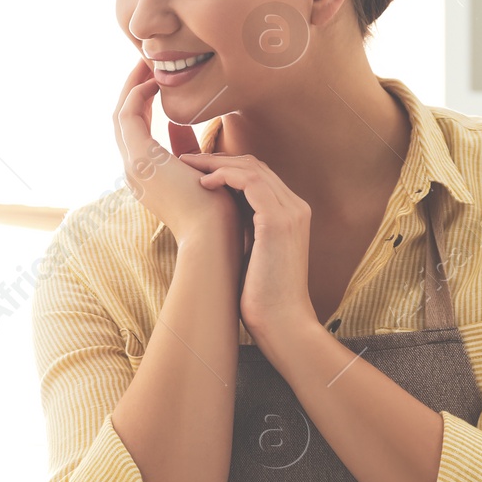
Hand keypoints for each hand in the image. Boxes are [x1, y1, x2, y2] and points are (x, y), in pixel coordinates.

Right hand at [113, 60, 238, 246]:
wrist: (215, 238)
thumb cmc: (217, 212)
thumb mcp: (199, 171)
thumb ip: (187, 149)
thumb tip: (181, 125)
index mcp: (147, 176)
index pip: (136, 131)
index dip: (143, 102)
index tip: (157, 79)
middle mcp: (133, 170)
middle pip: (123, 120)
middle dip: (133, 88)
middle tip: (146, 61)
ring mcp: (133, 165)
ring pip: (120, 114)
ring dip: (132, 85)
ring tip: (148, 61)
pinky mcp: (140, 158)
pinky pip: (128, 114)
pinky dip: (137, 94)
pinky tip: (154, 80)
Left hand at [177, 152, 314, 339]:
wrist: (282, 323)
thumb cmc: (262, 296)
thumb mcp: (252, 252)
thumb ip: (244, 229)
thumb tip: (215, 216)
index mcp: (291, 214)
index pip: (258, 174)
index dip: (226, 166)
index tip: (196, 169)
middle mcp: (295, 207)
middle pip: (255, 165)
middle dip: (218, 158)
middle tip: (186, 159)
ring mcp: (290, 212)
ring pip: (251, 168)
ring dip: (216, 163)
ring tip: (188, 166)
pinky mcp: (279, 222)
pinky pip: (250, 182)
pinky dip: (225, 177)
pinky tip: (203, 184)